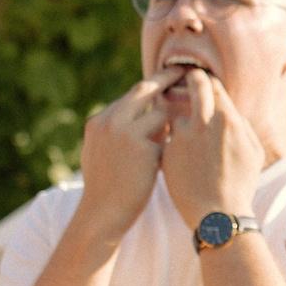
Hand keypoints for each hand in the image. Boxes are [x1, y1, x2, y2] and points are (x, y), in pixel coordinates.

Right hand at [75, 79, 172, 235]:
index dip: (152, 88)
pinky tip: (164, 165)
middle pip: (144, 89)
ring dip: (169, 128)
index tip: (168, 77)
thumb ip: (116, 129)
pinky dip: (170, 149)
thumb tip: (139, 111)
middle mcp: (110, 122)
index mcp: (99, 121)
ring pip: (160, 116)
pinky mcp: (144, 149)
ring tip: (164, 148)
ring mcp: (126, 134)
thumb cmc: (105, 187)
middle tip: (186, 72)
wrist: (103, 214)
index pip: (131, 95)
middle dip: (167, 78)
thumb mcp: (101, 151)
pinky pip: (167, 140)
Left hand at [163, 69, 266, 235]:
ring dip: (180, 117)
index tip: (202, 79)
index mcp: (227, 120)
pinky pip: (167, 136)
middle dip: (190, 78)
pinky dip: (171, 140)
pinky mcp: (166, 151)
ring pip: (177, 113)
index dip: (208, 80)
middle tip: (185, 75)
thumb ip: (240, 124)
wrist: (217, 216)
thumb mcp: (253, 152)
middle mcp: (203, 123)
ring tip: (185, 131)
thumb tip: (228, 107)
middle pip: (194, 85)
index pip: (214, 85)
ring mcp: (181, 137)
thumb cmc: (240, 185)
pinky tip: (180, 155)